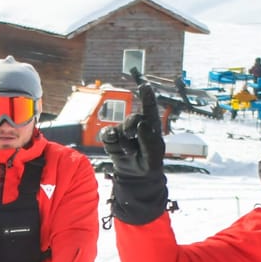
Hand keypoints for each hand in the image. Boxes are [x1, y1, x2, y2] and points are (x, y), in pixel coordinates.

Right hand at [102, 86, 169, 224]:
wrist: (136, 176)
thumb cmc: (149, 163)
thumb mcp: (153, 155)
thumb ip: (149, 139)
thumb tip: (141, 124)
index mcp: (152, 125)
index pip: (150, 109)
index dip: (147, 96)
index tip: (145, 86)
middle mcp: (137, 124)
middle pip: (132, 118)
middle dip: (131, 128)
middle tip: (133, 137)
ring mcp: (123, 130)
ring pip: (119, 129)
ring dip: (124, 143)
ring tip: (130, 152)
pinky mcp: (112, 137)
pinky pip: (107, 134)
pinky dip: (112, 143)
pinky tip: (118, 149)